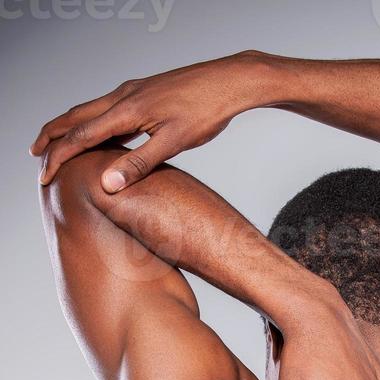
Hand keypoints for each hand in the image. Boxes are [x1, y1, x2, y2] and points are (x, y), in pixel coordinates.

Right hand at [31, 52, 261, 189]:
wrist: (229, 81)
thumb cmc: (206, 111)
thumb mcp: (175, 142)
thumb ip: (140, 164)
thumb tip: (107, 184)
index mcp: (127, 110)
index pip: (81, 137)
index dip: (59, 157)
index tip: (44, 176)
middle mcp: (124, 96)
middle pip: (75, 116)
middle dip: (51, 136)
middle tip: (35, 155)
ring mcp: (133, 91)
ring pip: (90, 109)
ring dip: (69, 127)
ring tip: (58, 144)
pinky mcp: (144, 92)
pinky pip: (108, 108)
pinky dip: (93, 122)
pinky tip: (99, 135)